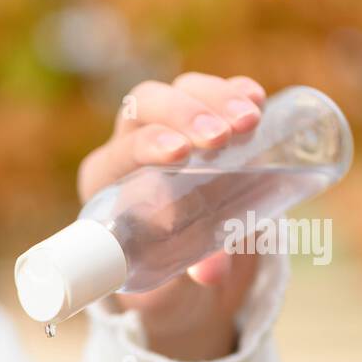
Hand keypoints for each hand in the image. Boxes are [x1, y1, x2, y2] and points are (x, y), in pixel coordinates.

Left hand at [77, 73, 267, 360]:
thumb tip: (210, 272)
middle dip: (185, 113)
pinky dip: (235, 91)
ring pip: (182, 89)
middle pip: (147, 104)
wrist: (183, 247)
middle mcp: (130, 140)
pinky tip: (256, 100)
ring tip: (250, 121)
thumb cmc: (163, 259)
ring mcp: (168, 121)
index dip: (149, 144)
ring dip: (217, 98)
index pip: (121, 149)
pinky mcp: (202, 115)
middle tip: (222, 137)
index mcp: (106, 179)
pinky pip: (215, 92)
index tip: (181, 153)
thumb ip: (189, 266)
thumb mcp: (171, 267)